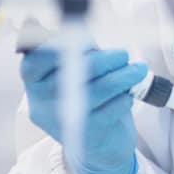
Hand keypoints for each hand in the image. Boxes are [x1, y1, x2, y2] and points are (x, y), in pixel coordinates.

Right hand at [20, 48, 147, 173]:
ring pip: (96, 91)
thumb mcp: (76, 72)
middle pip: (72, 73)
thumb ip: (76, 52)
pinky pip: (111, 109)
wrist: (100, 143)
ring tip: (138, 70)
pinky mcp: (88, 134)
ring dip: (123, 76)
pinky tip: (128, 96)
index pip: (36, 60)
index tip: (88, 41)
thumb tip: (68, 30)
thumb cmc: (88, 96)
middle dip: (104, 60)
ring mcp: (64, 120)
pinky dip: (125, 98)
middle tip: (123, 55)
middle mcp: (43, 102)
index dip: (61, 46)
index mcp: (35, 81)